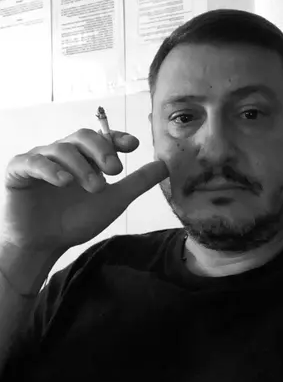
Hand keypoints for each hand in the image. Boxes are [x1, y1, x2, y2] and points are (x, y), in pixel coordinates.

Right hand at [1, 128, 168, 255]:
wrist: (44, 245)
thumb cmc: (76, 220)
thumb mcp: (114, 201)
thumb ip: (137, 182)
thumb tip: (165, 165)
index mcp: (85, 156)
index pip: (102, 137)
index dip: (117, 137)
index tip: (133, 145)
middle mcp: (63, 152)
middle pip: (83, 137)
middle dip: (102, 151)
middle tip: (116, 171)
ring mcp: (40, 159)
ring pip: (62, 148)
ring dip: (81, 165)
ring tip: (96, 187)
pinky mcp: (18, 170)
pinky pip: (34, 161)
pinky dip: (50, 169)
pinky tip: (64, 182)